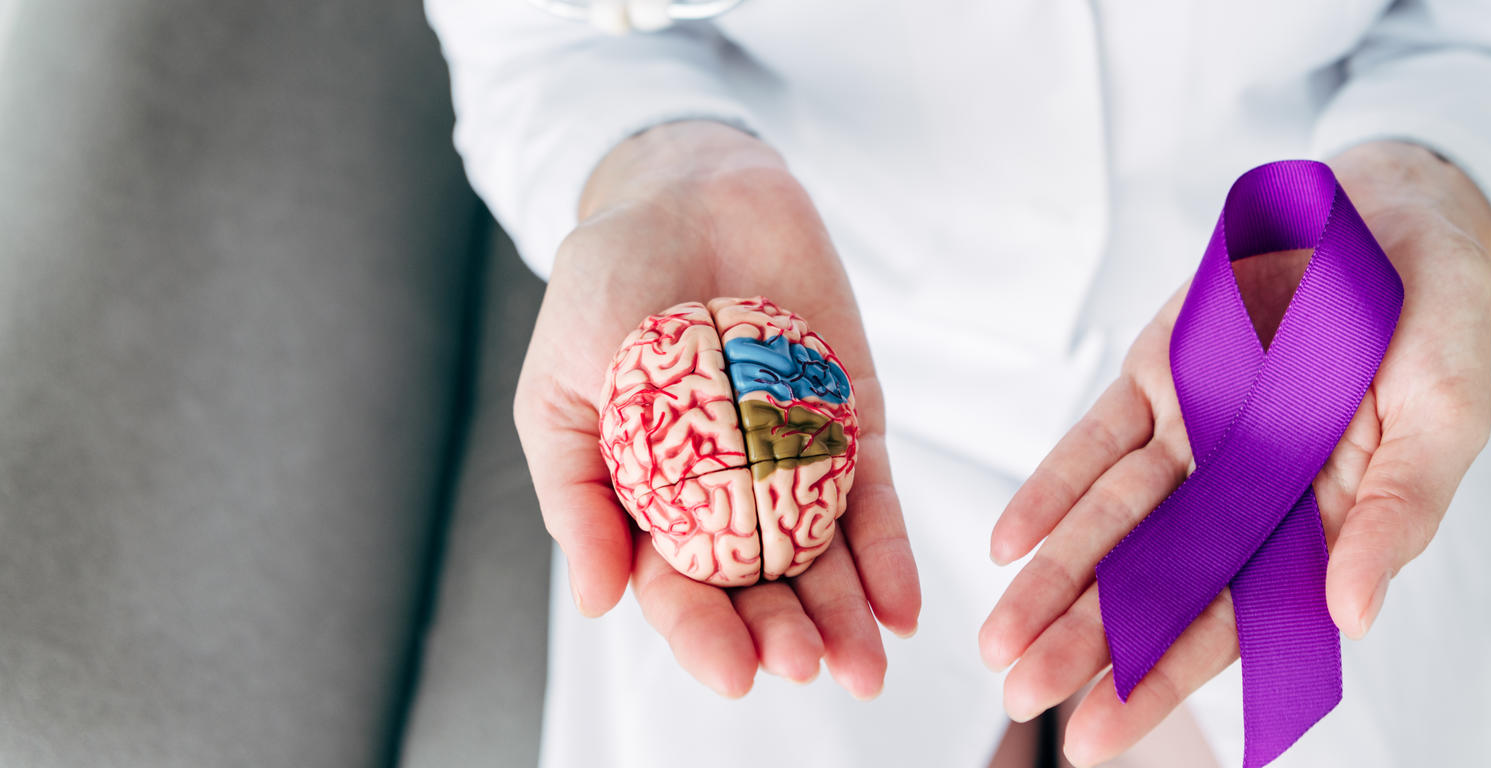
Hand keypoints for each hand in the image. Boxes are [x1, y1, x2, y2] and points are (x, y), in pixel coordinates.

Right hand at [514, 121, 919, 699]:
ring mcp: (796, 462)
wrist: (685, 191)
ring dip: (845, 614)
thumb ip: (578, 491)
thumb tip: (598, 602)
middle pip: (761, 585)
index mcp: (652, 504)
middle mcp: (729, 498)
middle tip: (806, 665)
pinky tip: (904, 607)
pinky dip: (890, 553)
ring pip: (825, 557)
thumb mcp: (563, 387)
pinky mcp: (854, 420)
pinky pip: (874, 496)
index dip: (704, 634)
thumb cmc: (605, 286)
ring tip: (864, 664)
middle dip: (786, 632)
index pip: (678, 588)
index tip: (734, 672)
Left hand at [977, 141, 1490, 763]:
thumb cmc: (1437, 327)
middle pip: (1156, 586)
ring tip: (999, 641)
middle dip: (1087, 644)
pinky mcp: (1159, 379)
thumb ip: (1397, 515)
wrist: (1396, 214)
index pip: (1234, 621)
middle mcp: (1246, 497)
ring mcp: (1195, 438)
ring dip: (1055, 581)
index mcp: (1320, 527)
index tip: (1100, 733)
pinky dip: (1054, 488)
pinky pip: (1096, 443)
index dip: (1166, 677)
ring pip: (1113, 525)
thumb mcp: (1446, 418)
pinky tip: (1011, 542)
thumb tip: (1352, 616)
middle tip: (1021, 694)